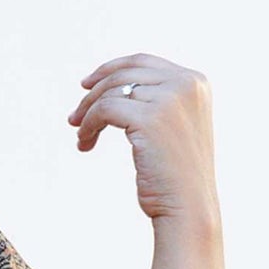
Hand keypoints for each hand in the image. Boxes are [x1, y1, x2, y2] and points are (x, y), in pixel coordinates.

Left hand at [67, 52, 219, 228]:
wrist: (188, 206)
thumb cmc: (175, 176)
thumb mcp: (172, 128)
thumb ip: (155, 104)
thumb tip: (112, 92)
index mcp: (195, 82)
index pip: (143, 62)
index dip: (111, 69)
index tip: (86, 85)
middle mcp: (185, 84)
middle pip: (124, 74)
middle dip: (93, 94)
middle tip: (74, 118)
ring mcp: (170, 98)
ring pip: (111, 92)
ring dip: (88, 114)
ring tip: (80, 136)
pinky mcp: (150, 118)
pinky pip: (105, 109)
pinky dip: (89, 125)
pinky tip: (84, 143)